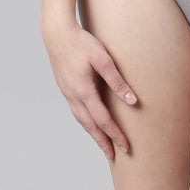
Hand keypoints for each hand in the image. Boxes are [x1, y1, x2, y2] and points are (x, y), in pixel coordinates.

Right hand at [42, 20, 137, 161]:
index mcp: (84, 91)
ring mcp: (67, 93)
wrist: (56, 33)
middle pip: (90, 126)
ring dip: (93, 134)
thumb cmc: (81, 42)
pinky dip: (85, 123)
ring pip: (81, 120)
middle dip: (103, 142)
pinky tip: (90, 124)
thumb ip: (117, 81)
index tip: (126, 147)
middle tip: (114, 156)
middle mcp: (73, 96)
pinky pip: (76, 112)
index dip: (115, 135)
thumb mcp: (103, 59)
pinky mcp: (65, 88)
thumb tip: (133, 101)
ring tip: (103, 145)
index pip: (103, 120)